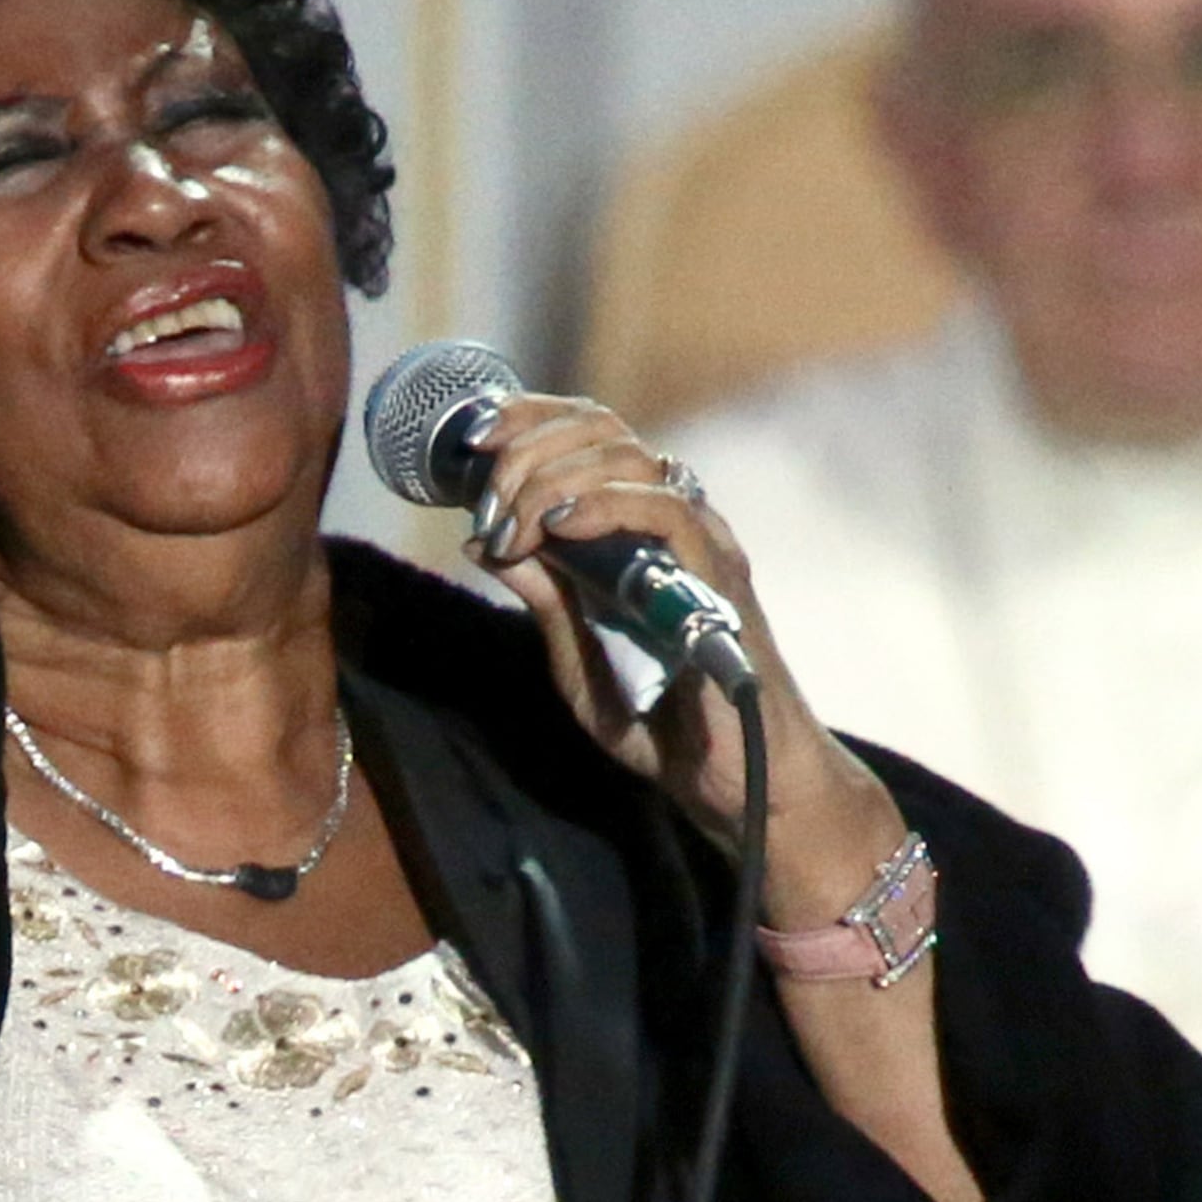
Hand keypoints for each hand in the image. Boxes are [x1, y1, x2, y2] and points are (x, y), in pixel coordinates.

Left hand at [465, 396, 892, 865]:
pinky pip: (668, 511)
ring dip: (552, 477)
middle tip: (485, 499)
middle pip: (600, 429)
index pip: (587, 433)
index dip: (528, 419)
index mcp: (636, 527)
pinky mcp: (720, 575)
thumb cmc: (661, 723)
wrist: (732, 783)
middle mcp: (673, 519)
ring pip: (628, 457)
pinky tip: (559, 527)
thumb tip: (479, 541)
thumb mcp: (574, 657)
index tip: (469, 439)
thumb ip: (540, 597)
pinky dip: (606, 504)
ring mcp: (700, 542)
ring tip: (513, 524)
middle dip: (526, 447)